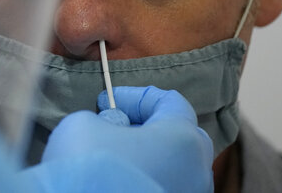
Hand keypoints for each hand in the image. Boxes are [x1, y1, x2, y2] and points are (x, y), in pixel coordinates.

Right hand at [41, 85, 212, 192]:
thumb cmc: (93, 169)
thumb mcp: (83, 125)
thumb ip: (101, 119)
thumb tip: (106, 131)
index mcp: (183, 138)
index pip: (170, 102)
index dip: (134, 97)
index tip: (106, 102)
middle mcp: (198, 171)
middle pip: (176, 137)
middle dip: (143, 129)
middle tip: (112, 129)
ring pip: (173, 169)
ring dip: (144, 158)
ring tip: (112, 160)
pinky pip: (164, 187)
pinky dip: (143, 181)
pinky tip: (116, 184)